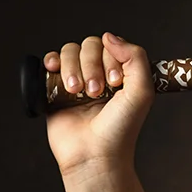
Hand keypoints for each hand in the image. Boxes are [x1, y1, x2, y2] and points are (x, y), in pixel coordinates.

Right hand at [42, 32, 155, 179]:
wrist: (94, 155)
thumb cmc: (120, 128)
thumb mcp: (142, 92)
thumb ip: (136, 58)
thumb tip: (109, 36)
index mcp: (120, 73)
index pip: (111, 45)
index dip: (111, 59)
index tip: (115, 84)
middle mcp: (98, 74)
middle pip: (88, 45)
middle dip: (91, 65)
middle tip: (96, 91)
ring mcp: (76, 80)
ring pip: (69, 51)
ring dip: (72, 68)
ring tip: (78, 92)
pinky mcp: (55, 89)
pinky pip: (49, 62)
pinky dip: (51, 62)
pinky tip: (55, 72)